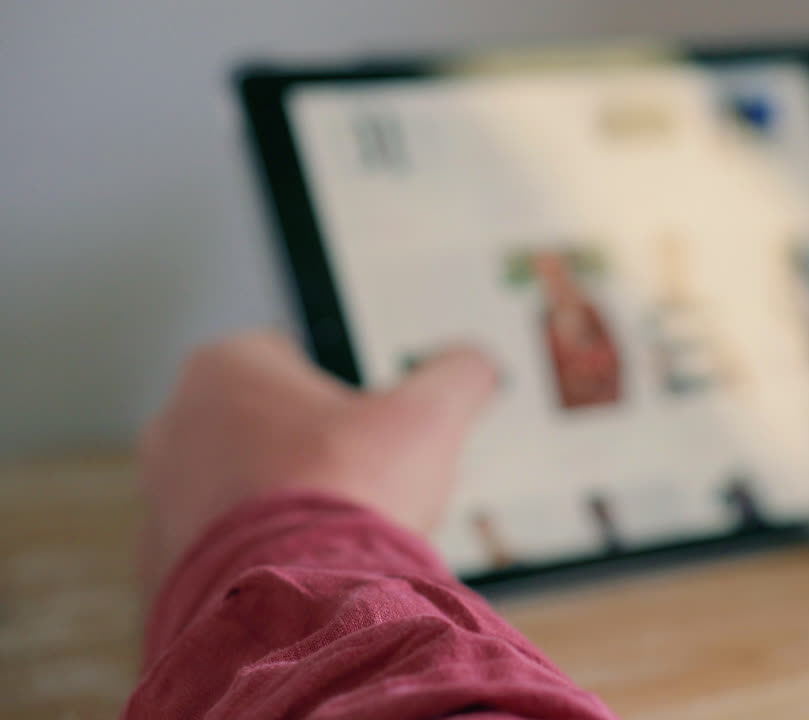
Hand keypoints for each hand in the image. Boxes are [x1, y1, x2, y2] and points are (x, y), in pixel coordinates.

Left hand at [138, 332, 495, 596]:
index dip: (347, 385)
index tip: (380, 416)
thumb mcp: (429, 417)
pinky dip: (267, 558)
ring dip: (290, 505)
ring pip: (245, 490)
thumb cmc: (348, 494)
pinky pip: (228, 552)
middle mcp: (177, 425)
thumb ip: (457, 374)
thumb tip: (477, 364)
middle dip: (317, 448)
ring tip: (348, 531)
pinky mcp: (167, 568)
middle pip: (267, 424)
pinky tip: (314, 571)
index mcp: (225, 367)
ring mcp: (162, 500)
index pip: (294, 354)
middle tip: (371, 476)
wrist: (302, 607)